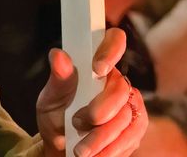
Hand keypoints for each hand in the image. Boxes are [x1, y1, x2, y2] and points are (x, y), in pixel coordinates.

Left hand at [36, 28, 147, 155]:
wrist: (63, 149)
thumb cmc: (58, 118)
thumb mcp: (50, 100)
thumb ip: (59, 80)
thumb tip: (58, 55)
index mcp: (98, 64)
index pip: (114, 41)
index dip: (111, 50)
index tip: (97, 68)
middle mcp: (117, 81)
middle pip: (121, 89)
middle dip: (100, 110)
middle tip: (77, 123)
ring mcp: (130, 105)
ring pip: (126, 118)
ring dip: (101, 137)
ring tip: (81, 151)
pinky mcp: (136, 129)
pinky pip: (130, 138)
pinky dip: (110, 150)